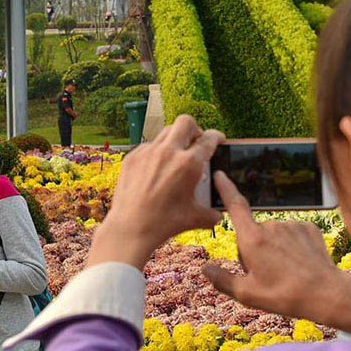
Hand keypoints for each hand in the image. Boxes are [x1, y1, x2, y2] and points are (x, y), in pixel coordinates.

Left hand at [88, 115, 223, 269]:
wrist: (131, 228)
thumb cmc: (165, 223)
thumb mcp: (196, 218)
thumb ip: (212, 212)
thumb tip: (219, 212)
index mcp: (189, 164)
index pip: (208, 139)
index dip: (216, 137)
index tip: (217, 140)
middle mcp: (168, 152)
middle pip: (186, 122)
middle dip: (194, 129)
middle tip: (195, 142)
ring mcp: (147, 153)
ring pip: (165, 131)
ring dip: (175, 139)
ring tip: (176, 154)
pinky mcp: (132, 158)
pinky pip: (148, 146)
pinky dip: (156, 152)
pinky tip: (156, 169)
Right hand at [203, 171, 350, 337]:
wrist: (327, 294)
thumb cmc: (283, 296)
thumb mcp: (245, 294)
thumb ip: (221, 280)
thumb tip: (204, 269)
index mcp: (252, 238)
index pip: (234, 206)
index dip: (225, 189)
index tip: (219, 174)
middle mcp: (271, 225)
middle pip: (252, 233)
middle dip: (252, 249)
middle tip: (264, 274)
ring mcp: (292, 225)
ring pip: (272, 234)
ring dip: (272, 248)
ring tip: (284, 272)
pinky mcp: (309, 228)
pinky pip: (291, 233)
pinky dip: (290, 245)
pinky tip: (297, 263)